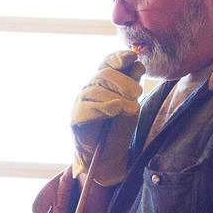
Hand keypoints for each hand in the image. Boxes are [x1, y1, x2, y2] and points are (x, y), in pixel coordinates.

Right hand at [71, 49, 144, 185]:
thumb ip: (132, 84)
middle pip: (103, 74)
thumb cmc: (120, 128)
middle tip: (138, 93)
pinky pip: (87, 107)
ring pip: (96, 89)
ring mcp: (80, 102)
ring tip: (132, 109)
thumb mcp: (132, 102)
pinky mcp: (75, 118)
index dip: (118, 57)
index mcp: (103, 83)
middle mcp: (90, 89)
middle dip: (123, 81)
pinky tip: (115, 111)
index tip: (133, 57)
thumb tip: (137, 63)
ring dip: (118, 97)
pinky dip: (104, 106)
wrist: (110, 155)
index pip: (107, 62)